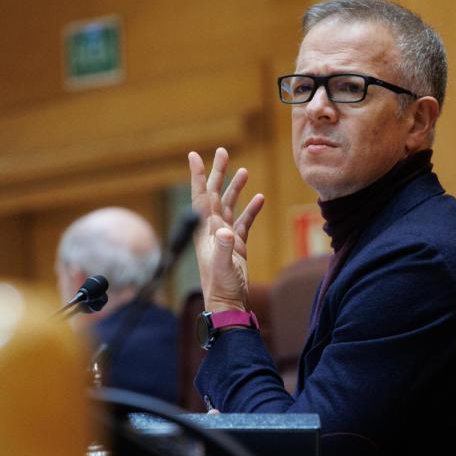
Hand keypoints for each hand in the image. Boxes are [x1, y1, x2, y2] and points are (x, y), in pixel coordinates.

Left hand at [188, 147, 264, 311]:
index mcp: (206, 231)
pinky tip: (259, 198)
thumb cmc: (222, 287)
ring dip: (236, 188)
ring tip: (243, 171)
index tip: (195, 156)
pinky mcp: (237, 245)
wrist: (228, 303)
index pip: (201, 197)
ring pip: (229, 206)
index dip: (198, 176)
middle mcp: (213, 230)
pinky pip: (243, 222)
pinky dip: (250, 210)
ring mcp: (225, 237)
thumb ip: (224, 248)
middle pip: (215, 195)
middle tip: (222, 152)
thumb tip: (226, 230)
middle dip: (218, 173)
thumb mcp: (223, 267)